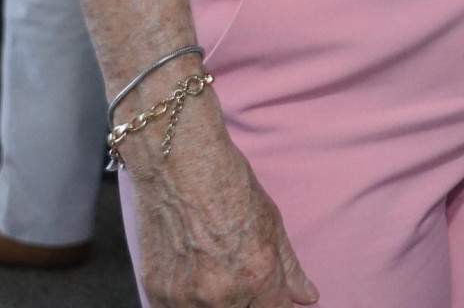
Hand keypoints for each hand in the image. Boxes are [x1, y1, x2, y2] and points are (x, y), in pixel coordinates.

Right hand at [123, 98, 319, 305]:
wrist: (179, 168)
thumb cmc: (231, 189)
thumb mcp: (272, 224)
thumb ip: (289, 269)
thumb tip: (308, 298)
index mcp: (257, 276)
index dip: (277, 306)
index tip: (272, 299)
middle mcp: (222, 294)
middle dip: (248, 304)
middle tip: (241, 278)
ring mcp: (184, 297)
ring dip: (218, 305)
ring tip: (217, 278)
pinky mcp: (155, 293)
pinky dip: (188, 304)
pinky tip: (194, 284)